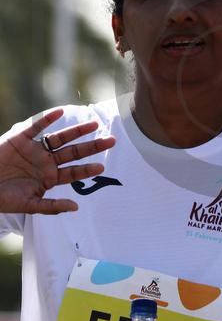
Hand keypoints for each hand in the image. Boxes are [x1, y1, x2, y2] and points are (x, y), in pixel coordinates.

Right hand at [0, 108, 115, 214]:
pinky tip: (60, 112)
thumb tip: (76, 208)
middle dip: (92, 147)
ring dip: (77, 131)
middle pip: (73, 152)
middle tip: (112, 141)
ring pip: (60, 138)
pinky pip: (36, 126)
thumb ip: (51, 207)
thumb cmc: (3, 198)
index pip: (73, 172)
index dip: (87, 169)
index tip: (102, 167)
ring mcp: (35, 149)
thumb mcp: (28, 205)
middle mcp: (46, 161)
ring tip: (93, 125)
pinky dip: (47, 119)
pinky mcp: (20, 139)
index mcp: (49, 177)